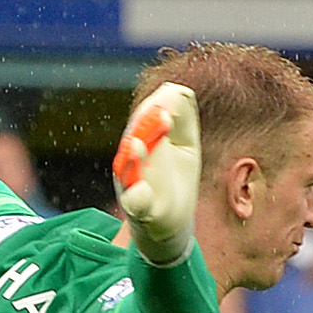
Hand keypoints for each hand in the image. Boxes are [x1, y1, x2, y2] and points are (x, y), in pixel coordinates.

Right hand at [114, 82, 201, 264]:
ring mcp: (133, 187)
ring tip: (137, 144)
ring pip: (128, 171)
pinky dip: (136, 199)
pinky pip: (135, 205)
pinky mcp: (141, 212)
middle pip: (134, 141)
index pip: (146, 121)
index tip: (172, 95)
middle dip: (146, 128)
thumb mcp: (185, 145)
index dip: (158, 109)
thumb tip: (179, 89)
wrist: (171, 223)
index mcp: (144, 144)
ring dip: (134, 158)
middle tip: (161, 114)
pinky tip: (140, 192)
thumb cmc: (175, 179)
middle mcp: (132, 163)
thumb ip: (184, 119)